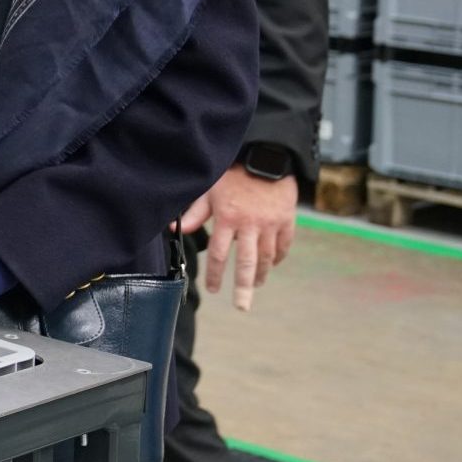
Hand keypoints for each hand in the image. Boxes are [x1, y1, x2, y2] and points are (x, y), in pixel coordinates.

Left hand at [177, 164, 297, 311]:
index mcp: (228, 219)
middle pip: (246, 263)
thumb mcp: (210, 189)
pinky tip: (272, 264)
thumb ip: (195, 212)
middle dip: (243, 287)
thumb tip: (174, 228)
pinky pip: (283, 244)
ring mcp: (270, 224)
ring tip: (255, 285)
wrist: (266, 155)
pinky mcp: (287, 219)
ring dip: (260, 274)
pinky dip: (278, 257)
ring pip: (266, 256)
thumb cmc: (232, 171)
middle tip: (242, 307)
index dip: (216, 274)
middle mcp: (250, 225)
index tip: (213, 290)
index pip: (219, 254)